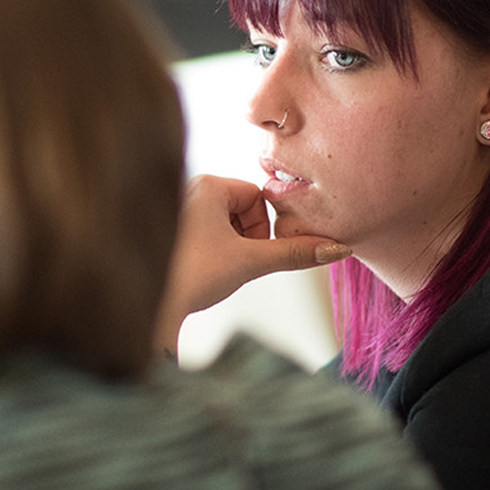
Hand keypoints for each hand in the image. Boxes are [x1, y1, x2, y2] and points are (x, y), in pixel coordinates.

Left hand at [155, 175, 349, 351]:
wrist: (151, 305)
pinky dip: (216, 252)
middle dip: (246, 240)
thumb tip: (338, 248)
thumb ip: (294, 253)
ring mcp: (178, 208)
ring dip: (232, 248)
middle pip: (244, 210)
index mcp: (207, 184)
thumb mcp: (250, 262)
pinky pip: (210, 233)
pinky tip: (201, 268)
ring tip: (212, 266)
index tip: (248, 250)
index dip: (262, 229)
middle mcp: (190, 189)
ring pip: (228, 224)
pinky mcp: (173, 228)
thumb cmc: (193, 276)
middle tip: (229, 261)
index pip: (258, 197)